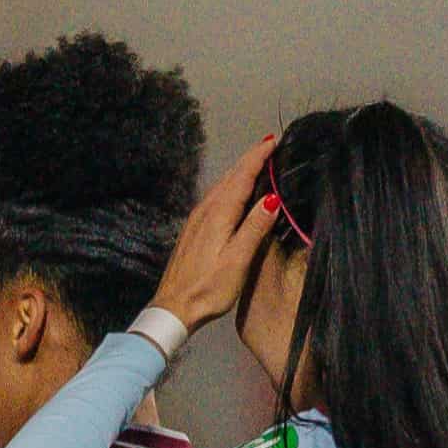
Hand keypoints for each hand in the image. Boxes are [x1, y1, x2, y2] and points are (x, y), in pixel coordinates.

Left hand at [146, 136, 283, 333]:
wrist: (174, 307)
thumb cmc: (209, 288)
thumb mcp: (237, 259)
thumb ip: (255, 227)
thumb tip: (273, 198)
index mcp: (219, 213)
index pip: (241, 176)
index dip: (258, 157)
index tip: (273, 140)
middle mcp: (206, 210)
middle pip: (231, 177)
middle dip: (250, 159)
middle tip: (269, 145)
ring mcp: (197, 219)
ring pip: (222, 186)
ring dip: (240, 171)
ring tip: (258, 162)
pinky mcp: (194, 229)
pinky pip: (216, 197)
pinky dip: (231, 187)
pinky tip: (236, 192)